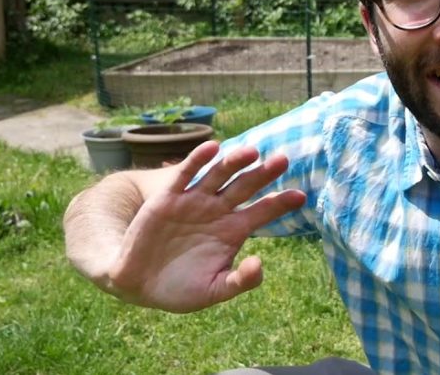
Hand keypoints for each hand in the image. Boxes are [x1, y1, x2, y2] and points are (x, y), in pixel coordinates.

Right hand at [107, 141, 304, 312]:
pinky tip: (213, 148)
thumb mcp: (213, 290)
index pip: (262, 212)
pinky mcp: (168, 198)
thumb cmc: (180, 288)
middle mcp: (217, 210)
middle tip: (283, 160)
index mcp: (233, 230)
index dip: (280, 203)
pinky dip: (198, 160)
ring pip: (219, 175)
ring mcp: (194, 201)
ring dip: (234, 162)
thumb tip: (260, 265)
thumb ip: (238, 281)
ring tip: (252, 152)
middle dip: (263, 174)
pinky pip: (186, 175)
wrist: (138, 285)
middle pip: (245, 187)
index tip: (301, 196)